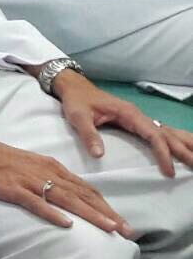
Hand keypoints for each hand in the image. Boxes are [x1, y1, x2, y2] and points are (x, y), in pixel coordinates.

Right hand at [0, 124, 128, 234]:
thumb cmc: (0, 158)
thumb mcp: (32, 164)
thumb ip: (52, 178)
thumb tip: (72, 195)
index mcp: (52, 166)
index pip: (85, 188)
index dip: (106, 205)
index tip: (122, 222)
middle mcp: (46, 172)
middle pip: (82, 195)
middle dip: (107, 213)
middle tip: (127, 230)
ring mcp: (29, 181)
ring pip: (66, 199)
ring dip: (90, 214)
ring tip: (109, 228)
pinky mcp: (12, 189)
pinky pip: (35, 202)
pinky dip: (52, 213)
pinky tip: (66, 223)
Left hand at [54, 70, 192, 176]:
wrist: (75, 88)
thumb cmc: (77, 101)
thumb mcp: (78, 116)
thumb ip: (88, 134)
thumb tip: (99, 155)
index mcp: (129, 114)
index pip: (153, 134)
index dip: (162, 152)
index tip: (169, 170)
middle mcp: (138, 115)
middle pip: (167, 134)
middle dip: (183, 150)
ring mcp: (139, 118)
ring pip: (167, 132)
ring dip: (183, 144)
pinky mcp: (136, 122)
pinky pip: (159, 132)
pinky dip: (173, 141)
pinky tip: (182, 149)